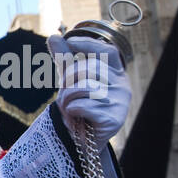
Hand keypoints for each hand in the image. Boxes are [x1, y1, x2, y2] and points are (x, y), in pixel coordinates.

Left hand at [47, 32, 130, 146]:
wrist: (80, 141)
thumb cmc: (78, 107)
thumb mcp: (71, 81)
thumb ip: (65, 59)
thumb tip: (54, 36)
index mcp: (116, 74)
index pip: (107, 51)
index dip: (89, 44)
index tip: (69, 42)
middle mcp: (123, 86)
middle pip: (90, 68)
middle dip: (68, 79)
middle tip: (64, 94)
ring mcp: (120, 103)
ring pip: (84, 87)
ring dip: (67, 98)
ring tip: (70, 107)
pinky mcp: (113, 120)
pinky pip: (83, 105)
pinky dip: (72, 111)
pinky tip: (76, 117)